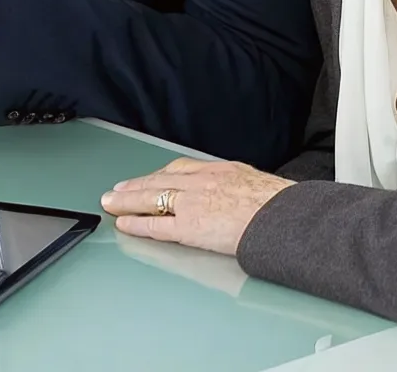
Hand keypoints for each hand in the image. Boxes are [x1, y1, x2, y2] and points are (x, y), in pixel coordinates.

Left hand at [99, 158, 293, 255]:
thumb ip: (238, 187)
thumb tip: (239, 195)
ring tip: (111, 204)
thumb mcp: (256, 183)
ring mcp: (193, 203)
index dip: (158, 174)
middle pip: (158, 180)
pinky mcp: (189, 226)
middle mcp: (201, 182)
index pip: (179, 169)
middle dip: (134, 186)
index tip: (146, 178)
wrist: (285, 217)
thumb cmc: (280, 204)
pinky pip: (156, 224)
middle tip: (116, 190)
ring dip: (127, 201)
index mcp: (219, 170)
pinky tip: (124, 224)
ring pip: (150, 198)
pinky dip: (137, 223)